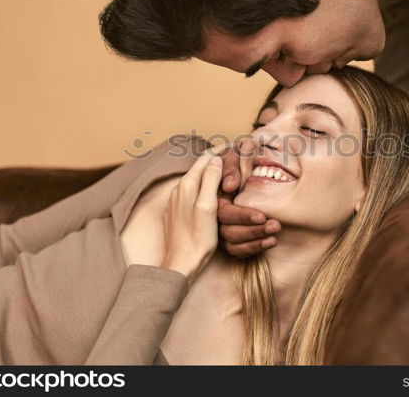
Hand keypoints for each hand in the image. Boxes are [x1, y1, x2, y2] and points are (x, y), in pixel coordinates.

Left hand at [160, 152, 222, 283]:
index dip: (220, 150)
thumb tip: (215, 159)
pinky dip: (201, 188)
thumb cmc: (198, 238)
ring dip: (208, 174)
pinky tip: (209, 194)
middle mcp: (178, 191)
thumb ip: (210, 180)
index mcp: (187, 186)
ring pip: (194, 181)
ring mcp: (174, 203)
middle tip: (231, 155)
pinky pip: (189, 194)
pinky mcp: (175, 214)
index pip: (205, 159)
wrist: (181, 263)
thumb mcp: (208, 206)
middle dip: (214, 160)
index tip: (234, 145)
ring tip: (223, 172)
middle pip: (198, 168)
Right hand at [216, 142, 280, 257]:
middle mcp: (213, 216)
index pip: (224, 213)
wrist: (235, 162)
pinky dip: (254, 248)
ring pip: (232, 245)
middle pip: (228, 232)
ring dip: (255, 241)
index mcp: (211, 198)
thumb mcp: (230, 156)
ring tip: (274, 235)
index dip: (242, 215)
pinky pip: (238, 250)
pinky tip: (270, 242)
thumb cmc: (233, 158)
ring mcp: (220, 228)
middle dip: (253, 230)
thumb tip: (230, 187)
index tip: (262, 215)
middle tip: (275, 226)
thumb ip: (230, 168)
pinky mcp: (229, 238)